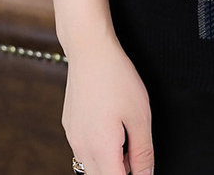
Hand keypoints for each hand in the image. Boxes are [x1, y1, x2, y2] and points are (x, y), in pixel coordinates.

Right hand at [62, 31, 153, 174]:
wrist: (90, 51)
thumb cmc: (116, 77)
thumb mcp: (140, 115)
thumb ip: (143, 152)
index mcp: (101, 148)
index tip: (141, 167)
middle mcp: (81, 148)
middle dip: (121, 171)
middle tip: (136, 151)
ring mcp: (73, 138)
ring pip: (91, 167)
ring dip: (110, 163)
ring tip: (125, 134)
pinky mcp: (70, 128)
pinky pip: (84, 150)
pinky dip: (100, 149)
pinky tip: (111, 125)